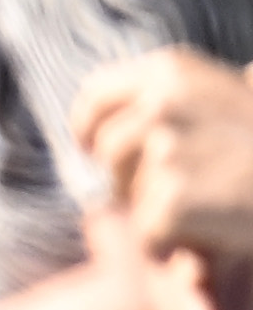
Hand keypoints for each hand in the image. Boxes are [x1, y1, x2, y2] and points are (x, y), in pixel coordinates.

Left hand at [76, 49, 252, 265]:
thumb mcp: (220, 100)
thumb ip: (166, 101)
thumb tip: (99, 128)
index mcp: (170, 71)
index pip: (96, 96)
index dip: (88, 126)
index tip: (89, 145)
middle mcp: (161, 103)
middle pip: (106, 151)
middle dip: (130, 174)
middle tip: (185, 183)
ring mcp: (165, 151)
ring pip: (123, 193)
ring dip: (154, 204)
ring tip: (208, 197)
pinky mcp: (168, 202)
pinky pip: (147, 232)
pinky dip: (174, 238)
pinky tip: (213, 224)